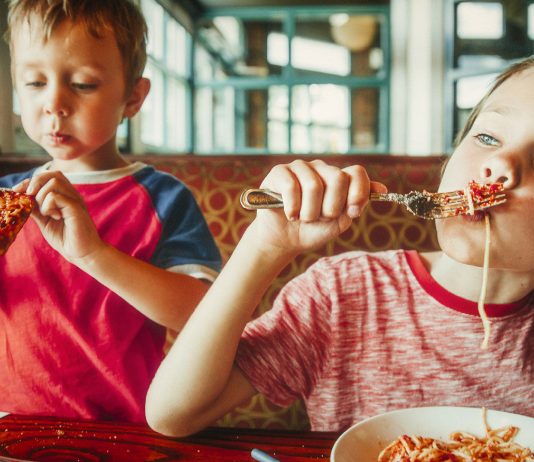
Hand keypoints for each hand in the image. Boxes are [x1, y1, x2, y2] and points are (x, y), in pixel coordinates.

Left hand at [15, 172, 103, 262]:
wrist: (82, 253)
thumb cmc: (65, 238)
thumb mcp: (44, 221)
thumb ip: (36, 208)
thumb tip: (22, 197)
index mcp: (65, 196)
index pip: (48, 176)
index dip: (31, 181)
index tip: (19, 191)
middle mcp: (72, 195)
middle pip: (52, 174)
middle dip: (35, 183)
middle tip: (30, 198)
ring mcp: (75, 200)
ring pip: (54, 182)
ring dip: (42, 196)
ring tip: (46, 213)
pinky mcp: (76, 208)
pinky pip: (55, 197)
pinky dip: (48, 206)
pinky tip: (54, 217)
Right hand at [249, 159, 386, 253]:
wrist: (284, 241)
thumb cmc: (312, 230)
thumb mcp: (339, 221)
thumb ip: (356, 204)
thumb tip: (382, 189)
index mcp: (338, 178)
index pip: (357, 173)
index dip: (358, 192)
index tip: (352, 212)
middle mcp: (320, 169)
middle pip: (337, 178)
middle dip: (331, 207)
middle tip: (321, 218)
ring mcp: (300, 168)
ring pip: (313, 185)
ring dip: (309, 212)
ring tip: (303, 218)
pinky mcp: (280, 172)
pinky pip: (291, 186)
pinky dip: (292, 208)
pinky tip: (290, 215)